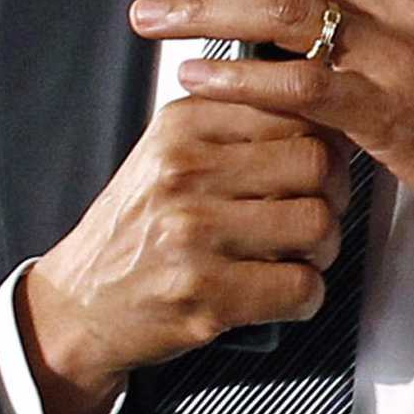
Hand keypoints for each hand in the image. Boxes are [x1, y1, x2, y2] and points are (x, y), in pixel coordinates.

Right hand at [18, 97, 347, 413]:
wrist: (79, 304)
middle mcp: (185, 172)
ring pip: (318, 225)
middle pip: (317, 164)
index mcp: (183, 125)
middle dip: (334, 194)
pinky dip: (306, 295)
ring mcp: (193, 234)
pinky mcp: (204, 294)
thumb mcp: (170, 152)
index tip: (318, 163)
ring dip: (324, 249)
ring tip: (298, 254)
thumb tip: (326, 111)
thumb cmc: (139, 228)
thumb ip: (238, 126)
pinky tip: (282, 291)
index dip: (325, 141)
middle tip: (316, 213)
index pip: (296, 110)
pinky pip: (300, 286)